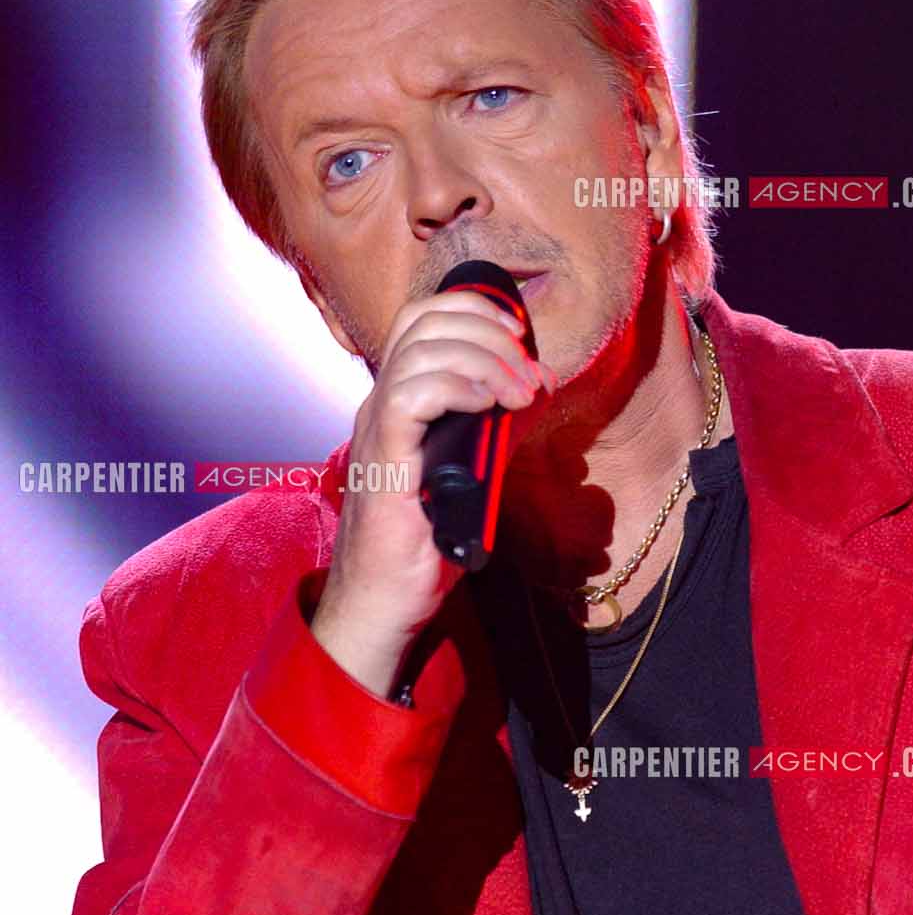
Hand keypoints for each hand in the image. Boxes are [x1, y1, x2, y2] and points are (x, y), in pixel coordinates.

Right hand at [310, 288, 558, 696]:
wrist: (384, 603)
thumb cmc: (424, 547)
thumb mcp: (473, 474)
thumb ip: (494, 431)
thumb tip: (533, 393)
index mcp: (399, 402)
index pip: (424, 321)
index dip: (473, 311)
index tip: (521, 335)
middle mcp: (381, 404)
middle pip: (422, 321)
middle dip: (488, 329)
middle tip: (530, 370)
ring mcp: (377, 429)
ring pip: (420, 351)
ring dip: (484, 359)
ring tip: (521, 393)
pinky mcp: (382, 461)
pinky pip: (411, 396)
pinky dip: (457, 387)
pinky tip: (489, 405)